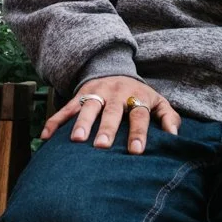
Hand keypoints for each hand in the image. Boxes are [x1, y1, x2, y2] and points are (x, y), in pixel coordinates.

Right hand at [41, 76, 180, 154]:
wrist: (115, 69)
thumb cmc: (139, 95)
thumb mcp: (158, 102)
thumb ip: (169, 117)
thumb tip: (175, 136)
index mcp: (136, 97)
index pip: (138, 115)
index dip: (138, 133)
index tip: (136, 152)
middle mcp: (116, 94)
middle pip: (112, 112)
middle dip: (106, 128)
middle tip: (102, 146)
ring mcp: (96, 93)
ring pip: (88, 107)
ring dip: (82, 123)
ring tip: (76, 140)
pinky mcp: (79, 94)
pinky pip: (65, 108)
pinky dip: (55, 121)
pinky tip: (46, 137)